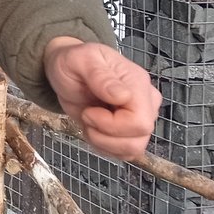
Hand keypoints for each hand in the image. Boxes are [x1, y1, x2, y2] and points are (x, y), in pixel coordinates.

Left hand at [42, 37, 160, 159]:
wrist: (68, 70)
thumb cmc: (73, 62)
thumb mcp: (80, 61)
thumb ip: (100, 76)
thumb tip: (123, 96)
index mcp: (137, 83)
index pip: (140, 121)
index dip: (111, 125)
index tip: (89, 112)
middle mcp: (145, 102)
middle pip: (138, 139)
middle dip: (105, 135)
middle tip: (87, 115)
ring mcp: (140, 117)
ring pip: (133, 149)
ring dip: (103, 142)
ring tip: (89, 122)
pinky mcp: (131, 130)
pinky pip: (124, 152)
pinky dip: (104, 146)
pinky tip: (94, 129)